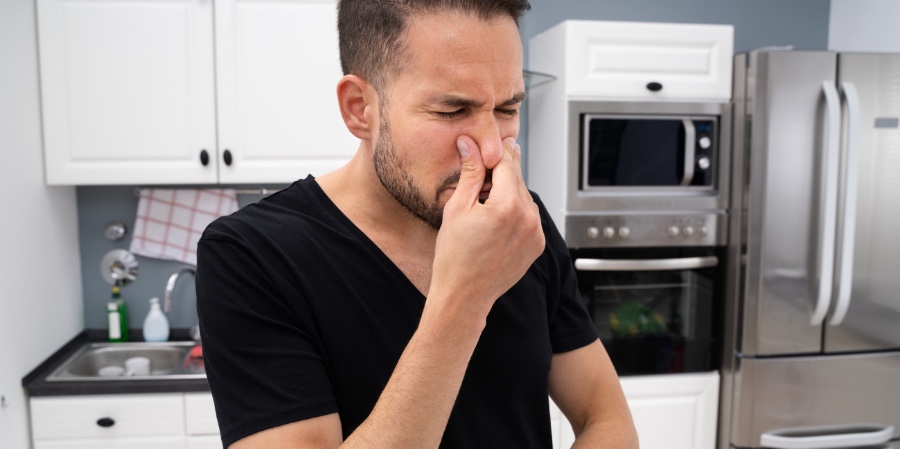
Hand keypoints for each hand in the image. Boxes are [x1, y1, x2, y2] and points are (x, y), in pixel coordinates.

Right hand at [427, 135, 545, 318]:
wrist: (465, 295)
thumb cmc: (455, 256)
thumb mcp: (457, 208)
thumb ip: (470, 173)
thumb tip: (470, 143)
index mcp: (508, 205)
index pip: (505, 162)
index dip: (492, 151)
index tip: (484, 144)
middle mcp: (529, 217)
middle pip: (516, 178)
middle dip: (498, 172)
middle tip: (478, 177)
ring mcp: (536, 232)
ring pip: (523, 196)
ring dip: (507, 193)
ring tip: (482, 207)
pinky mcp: (537, 244)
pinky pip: (528, 216)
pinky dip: (515, 212)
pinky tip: (494, 223)